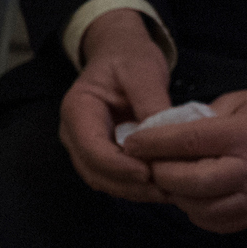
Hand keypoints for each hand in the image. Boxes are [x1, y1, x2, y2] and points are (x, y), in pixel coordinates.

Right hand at [57, 8, 174, 200]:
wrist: (121, 54)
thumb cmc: (129, 59)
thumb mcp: (143, 71)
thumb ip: (151, 102)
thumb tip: (164, 137)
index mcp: (78, 109)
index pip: (91, 147)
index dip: (118, 166)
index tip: (148, 173)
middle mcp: (76, 132)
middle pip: (94, 171)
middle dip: (129, 185)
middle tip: (167, 190)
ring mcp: (87, 146)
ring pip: (104, 180)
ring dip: (135, 191)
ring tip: (170, 193)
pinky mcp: (104, 154)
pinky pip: (116, 178)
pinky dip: (137, 187)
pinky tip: (165, 187)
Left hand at [125, 85, 246, 232]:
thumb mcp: (243, 100)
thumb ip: (203, 118)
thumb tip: (165, 133)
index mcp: (246, 135)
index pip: (186, 142)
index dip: (151, 143)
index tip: (132, 141)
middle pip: (186, 181)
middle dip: (159, 171)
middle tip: (150, 161)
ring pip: (197, 207)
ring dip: (176, 193)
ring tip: (173, 177)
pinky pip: (215, 222)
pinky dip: (197, 210)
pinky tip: (196, 193)